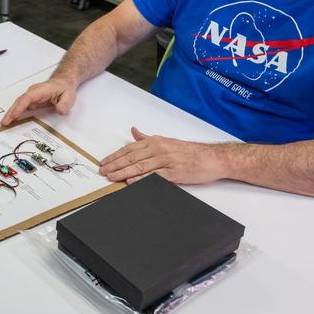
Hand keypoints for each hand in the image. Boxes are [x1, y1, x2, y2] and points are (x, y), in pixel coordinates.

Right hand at [1, 77, 77, 125]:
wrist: (62, 83)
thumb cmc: (64, 89)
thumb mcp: (69, 96)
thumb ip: (64, 104)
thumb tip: (60, 111)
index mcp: (41, 90)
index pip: (28, 98)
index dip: (20, 107)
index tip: (14, 115)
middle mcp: (33, 92)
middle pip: (19, 101)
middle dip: (11, 112)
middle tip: (4, 122)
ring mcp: (30, 96)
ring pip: (18, 104)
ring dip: (10, 113)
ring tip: (4, 123)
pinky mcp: (30, 101)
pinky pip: (20, 106)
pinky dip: (14, 113)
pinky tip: (10, 120)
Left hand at [98, 127, 224, 185]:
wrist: (211, 158)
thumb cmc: (189, 151)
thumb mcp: (166, 141)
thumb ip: (147, 138)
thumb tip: (133, 131)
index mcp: (155, 141)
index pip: (130, 149)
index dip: (115, 156)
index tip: (104, 162)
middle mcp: (159, 149)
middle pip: (132, 157)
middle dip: (115, 165)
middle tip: (103, 171)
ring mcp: (166, 161)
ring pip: (140, 167)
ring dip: (123, 172)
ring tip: (111, 177)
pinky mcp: (174, 173)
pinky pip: (154, 176)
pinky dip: (141, 179)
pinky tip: (131, 182)